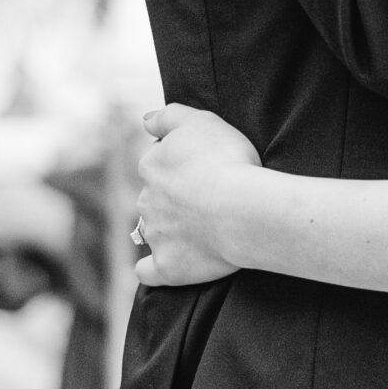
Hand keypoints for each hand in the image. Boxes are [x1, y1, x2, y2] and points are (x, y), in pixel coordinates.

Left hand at [135, 105, 262, 286]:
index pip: (157, 163)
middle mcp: (146, 201)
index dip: (180, 166)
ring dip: (167, 230)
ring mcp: (155, 235)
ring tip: (198, 230)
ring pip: (152, 231)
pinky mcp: (167, 266)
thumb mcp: (200, 120)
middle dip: (172, 199)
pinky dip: (150, 269)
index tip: (204, 169)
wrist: (242, 208)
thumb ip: (168, 116)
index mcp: (152, 166)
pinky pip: (148, 272)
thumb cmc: (227, 161)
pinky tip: (157, 267)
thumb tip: (145, 121)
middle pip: (154, 198)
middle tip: (205, 199)